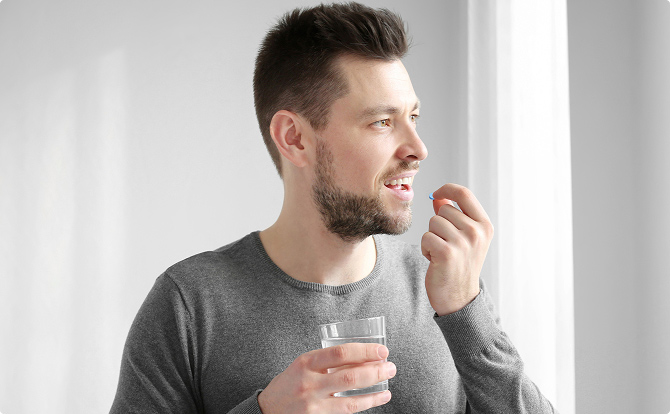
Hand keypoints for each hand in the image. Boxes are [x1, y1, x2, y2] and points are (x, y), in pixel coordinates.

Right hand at [257, 343, 394, 412]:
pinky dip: (366, 404)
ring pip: (351, 399)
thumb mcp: (302, 366)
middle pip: (349, 376)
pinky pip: (347, 412)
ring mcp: (313, 404)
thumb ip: (326, 361)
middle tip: (390, 366)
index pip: (340, 353)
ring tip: (388, 382)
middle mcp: (309, 383)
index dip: (364, 351)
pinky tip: (378, 398)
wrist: (266, 410)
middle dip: (375, 371)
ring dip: (374, 390)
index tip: (382, 351)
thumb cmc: (289, 384)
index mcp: (305, 362)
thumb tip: (363, 357)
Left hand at [421, 183, 493, 315]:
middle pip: (443, 209)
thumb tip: (439, 198)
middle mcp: (477, 232)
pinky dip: (425, 248)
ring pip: (433, 222)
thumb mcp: (464, 239)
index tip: (436, 193)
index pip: (464, 194)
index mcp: (485, 226)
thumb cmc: (460, 266)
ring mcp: (463, 242)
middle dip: (438, 225)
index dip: (447, 189)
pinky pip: (425, 237)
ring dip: (431, 237)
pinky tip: (435, 260)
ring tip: (441, 253)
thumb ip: (454, 217)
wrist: (459, 297)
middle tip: (446, 245)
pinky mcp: (447, 253)